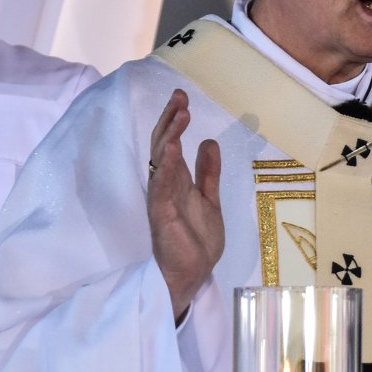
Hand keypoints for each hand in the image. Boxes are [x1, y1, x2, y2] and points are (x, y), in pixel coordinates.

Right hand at [148, 90, 223, 320]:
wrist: (192, 275)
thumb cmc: (196, 242)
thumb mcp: (210, 199)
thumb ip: (208, 173)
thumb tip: (209, 141)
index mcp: (176, 180)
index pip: (172, 143)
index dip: (176, 120)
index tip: (184, 98)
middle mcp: (165, 185)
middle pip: (163, 145)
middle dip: (170, 119)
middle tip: (180, 96)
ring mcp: (161, 198)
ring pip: (161, 160)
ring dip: (170, 136)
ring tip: (180, 114)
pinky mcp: (161, 214)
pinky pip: (160, 186)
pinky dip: (165, 166)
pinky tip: (172, 148)